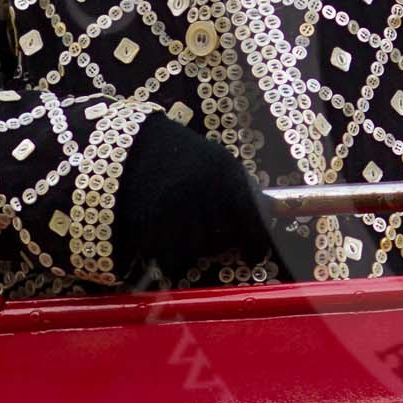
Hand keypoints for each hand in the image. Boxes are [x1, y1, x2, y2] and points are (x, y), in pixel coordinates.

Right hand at [118, 118, 279, 281]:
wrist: (135, 146)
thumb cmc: (186, 158)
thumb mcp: (222, 165)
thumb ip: (244, 192)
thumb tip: (266, 221)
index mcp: (229, 179)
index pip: (253, 225)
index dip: (256, 247)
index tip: (254, 256)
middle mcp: (205, 196)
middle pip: (222, 242)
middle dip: (219, 243)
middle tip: (212, 234)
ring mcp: (176, 211)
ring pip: (195, 251)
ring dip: (193, 247)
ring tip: (186, 228)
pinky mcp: (149, 224)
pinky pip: (167, 254)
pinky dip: (169, 253)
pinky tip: (167, 237)